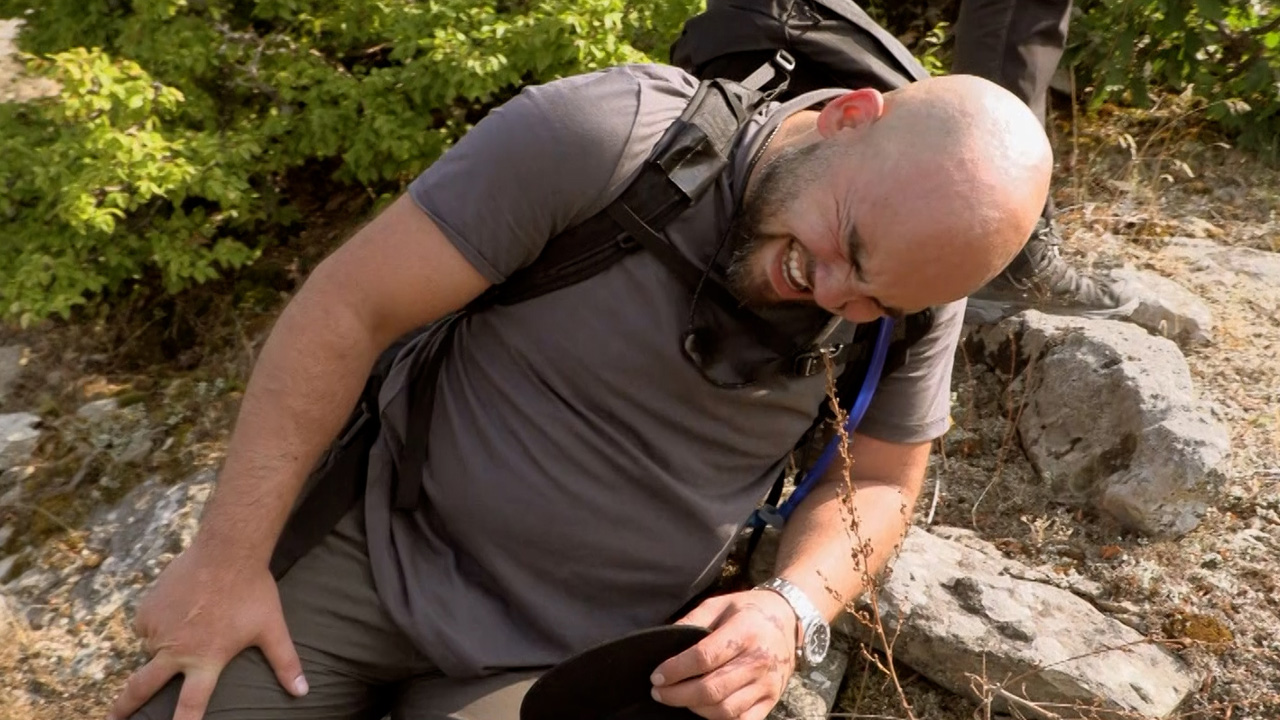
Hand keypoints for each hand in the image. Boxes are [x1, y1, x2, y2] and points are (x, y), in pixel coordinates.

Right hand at [108, 542, 307, 719]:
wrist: (226, 550)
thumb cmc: (252, 591)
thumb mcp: (272, 629)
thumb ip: (285, 663)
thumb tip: (303, 691)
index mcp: (206, 659)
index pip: (190, 704)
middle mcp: (176, 649)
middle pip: (141, 687)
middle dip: (123, 708)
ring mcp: (157, 629)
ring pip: (151, 651)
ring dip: (161, 649)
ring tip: (191, 624)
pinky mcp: (146, 609)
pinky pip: (146, 627)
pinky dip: (158, 625)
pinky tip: (180, 610)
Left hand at [650, 590, 797, 719]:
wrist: (789, 619)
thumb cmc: (748, 610)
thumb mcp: (719, 604)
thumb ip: (691, 621)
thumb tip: (663, 640)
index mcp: (744, 631)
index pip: (704, 657)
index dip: (675, 670)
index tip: (657, 676)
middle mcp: (758, 660)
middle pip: (712, 689)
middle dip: (678, 695)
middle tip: (659, 692)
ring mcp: (767, 684)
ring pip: (724, 710)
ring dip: (694, 709)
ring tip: (678, 699)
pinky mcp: (772, 700)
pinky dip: (718, 719)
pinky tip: (702, 709)